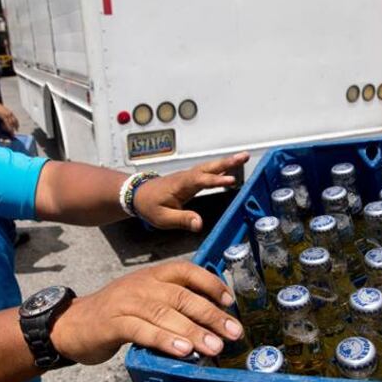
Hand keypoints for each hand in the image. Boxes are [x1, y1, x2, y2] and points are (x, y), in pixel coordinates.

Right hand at [0, 101, 19, 132]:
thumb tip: (6, 118)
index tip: (18, 127)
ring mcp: (7, 115)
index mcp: (10, 113)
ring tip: (12, 132)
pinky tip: (9, 129)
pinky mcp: (3, 116)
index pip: (15, 119)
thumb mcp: (4, 111)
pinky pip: (7, 122)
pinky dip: (8, 126)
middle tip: (17, 131)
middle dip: (16, 126)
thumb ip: (6, 115)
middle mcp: (10, 114)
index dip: (17, 123)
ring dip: (12, 128)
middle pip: (14, 121)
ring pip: (11, 123)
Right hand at [49, 261, 241, 363]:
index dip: (211, 284)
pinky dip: (165, 340)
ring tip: (215, 346)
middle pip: (182, 296)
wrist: (72, 323)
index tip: (230, 302)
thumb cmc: (117, 313)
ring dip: (193, 331)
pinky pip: (143, 331)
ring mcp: (127, 303)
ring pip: (165, 314)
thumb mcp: (145, 298)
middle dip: (211, 314)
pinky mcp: (114, 324)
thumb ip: (172, 302)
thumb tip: (211, 319)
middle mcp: (142, 285)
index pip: (187, 271)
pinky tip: (183, 351)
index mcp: (153, 275)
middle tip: (233, 332)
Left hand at [133, 152, 249, 230]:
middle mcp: (186, 177)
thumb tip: (199, 225)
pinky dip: (220, 168)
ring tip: (243, 157)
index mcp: (180, 185)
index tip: (231, 180)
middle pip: (209, 167)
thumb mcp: (163, 218)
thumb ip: (182, 220)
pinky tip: (230, 168)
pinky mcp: (190, 178)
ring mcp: (189, 176)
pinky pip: (207, 171)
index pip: (201, 181)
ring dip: (227, 162)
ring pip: (210, 167)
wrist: (137, 194)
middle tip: (244, 156)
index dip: (216, 181)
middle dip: (228, 162)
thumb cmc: (149, 205)